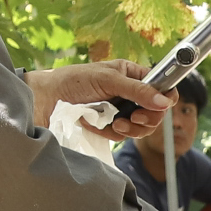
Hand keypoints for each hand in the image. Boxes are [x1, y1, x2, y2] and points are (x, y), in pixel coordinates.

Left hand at [34, 60, 169, 139]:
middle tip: (131, 118)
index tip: (156, 107)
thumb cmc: (74, 81)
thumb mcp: (107, 80)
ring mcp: (121, 111)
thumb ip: (137, 90)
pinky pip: (122, 135)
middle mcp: (130, 92)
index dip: (164, 99)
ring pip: (142, 128)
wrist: (46, 100)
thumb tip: (164, 102)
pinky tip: (95, 124)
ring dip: (129, 129)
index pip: (163, 87)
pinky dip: (110, 132)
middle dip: (145, 118)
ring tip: (113, 123)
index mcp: (133, 74)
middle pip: (156, 113)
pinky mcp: (110, 126)